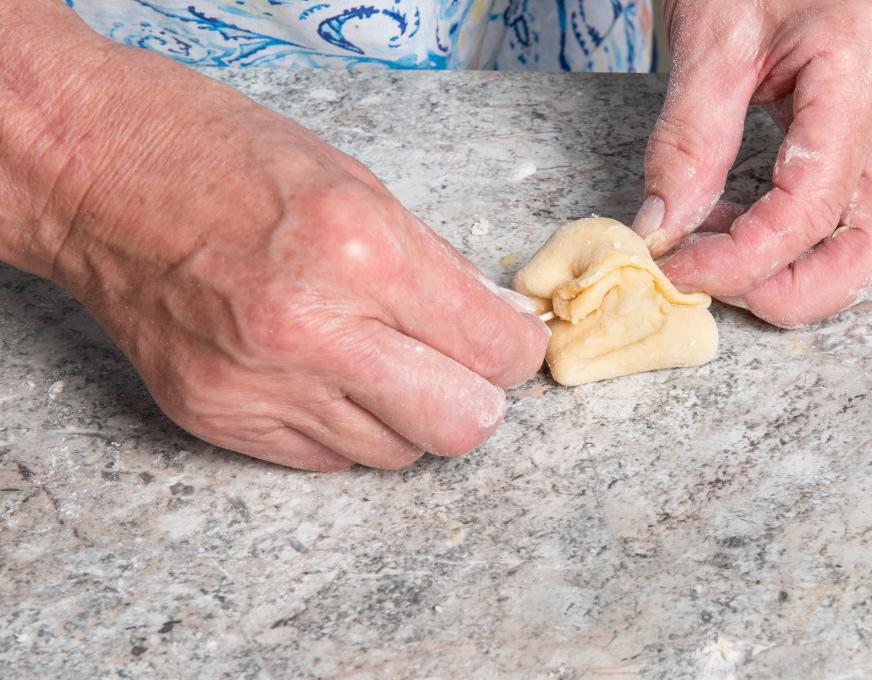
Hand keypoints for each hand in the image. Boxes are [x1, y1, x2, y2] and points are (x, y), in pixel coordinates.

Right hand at [1, 17, 547, 470]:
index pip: (493, 351)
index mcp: (361, 252)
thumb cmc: (230, 159)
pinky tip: (327, 376)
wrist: (102, 176)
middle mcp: (313, 332)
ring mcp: (260, 386)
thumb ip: (435, 270)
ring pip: (395, 454)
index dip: (516, 351)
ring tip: (379, 361)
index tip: (510, 343)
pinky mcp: (219, 418)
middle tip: (464, 370)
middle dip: (478, 401)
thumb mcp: (361, 186)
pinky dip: (347, 427)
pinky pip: (328, 459)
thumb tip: (496, 329)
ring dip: (408, 415)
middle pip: (458, 428)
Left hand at [632, 0, 871, 326]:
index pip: (811, 206)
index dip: (740, 258)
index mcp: (861, 73)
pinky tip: (735, 224)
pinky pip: (853, 220)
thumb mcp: (709, 39)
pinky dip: (795, 246)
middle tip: (716, 286)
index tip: (678, 267)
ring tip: (720, 252)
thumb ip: (688, 139)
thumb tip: (664, 228)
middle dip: (794, 290)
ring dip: (798, 275)